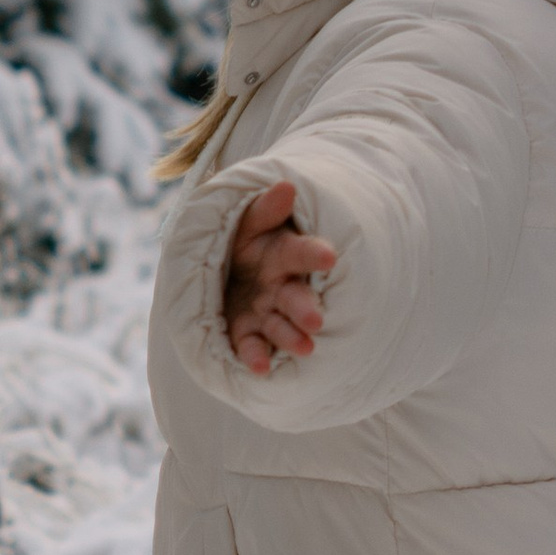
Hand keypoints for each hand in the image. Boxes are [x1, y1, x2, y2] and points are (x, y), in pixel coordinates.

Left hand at [223, 178, 336, 372]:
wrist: (227, 267)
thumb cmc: (246, 240)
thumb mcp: (248, 221)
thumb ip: (264, 209)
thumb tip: (285, 186)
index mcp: (284, 255)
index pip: (302, 253)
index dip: (314, 255)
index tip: (328, 257)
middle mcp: (280, 287)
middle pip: (295, 297)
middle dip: (305, 308)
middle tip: (316, 320)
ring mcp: (265, 311)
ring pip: (280, 326)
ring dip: (290, 337)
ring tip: (304, 348)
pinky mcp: (246, 331)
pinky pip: (250, 345)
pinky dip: (255, 356)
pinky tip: (259, 368)